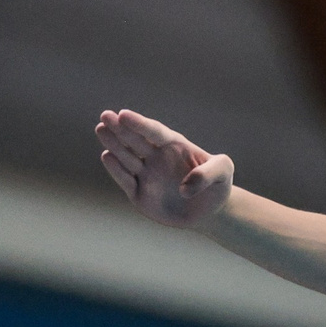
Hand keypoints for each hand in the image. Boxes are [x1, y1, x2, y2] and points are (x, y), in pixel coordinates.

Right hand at [95, 109, 233, 228]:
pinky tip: (108, 156)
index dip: (140, 123)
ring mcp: (145, 174)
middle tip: (105, 116)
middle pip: (135, 140)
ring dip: (114, 144)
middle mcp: (155, 157)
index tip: (124, 114)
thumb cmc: (217, 186)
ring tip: (102, 130)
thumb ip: (209, 173)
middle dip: (120, 128)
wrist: (210, 211)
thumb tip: (185, 188)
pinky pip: (125, 179)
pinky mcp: (138, 193)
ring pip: (126, 156)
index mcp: (173, 145)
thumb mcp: (224, 172)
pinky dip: (116, 169)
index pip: (154, 132)